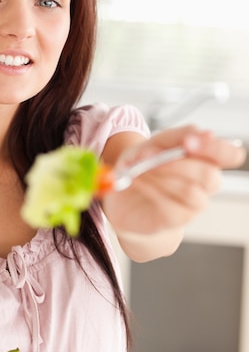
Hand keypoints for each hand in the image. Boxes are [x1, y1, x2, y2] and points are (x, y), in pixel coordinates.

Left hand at [102, 126, 245, 252]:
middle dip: (178, 164)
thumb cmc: (140, 167)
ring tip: (142, 170)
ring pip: (191, 191)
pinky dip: (151, 191)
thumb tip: (201, 133)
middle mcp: (204, 184)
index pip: (230, 156)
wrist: (121, 196)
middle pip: (210, 175)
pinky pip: (171, 207)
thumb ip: (176, 136)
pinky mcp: (176, 219)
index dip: (217, 149)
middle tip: (152, 156)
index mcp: (205, 160)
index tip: (189, 142)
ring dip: (162, 177)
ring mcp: (193, 204)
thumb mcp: (152, 144)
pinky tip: (138, 183)